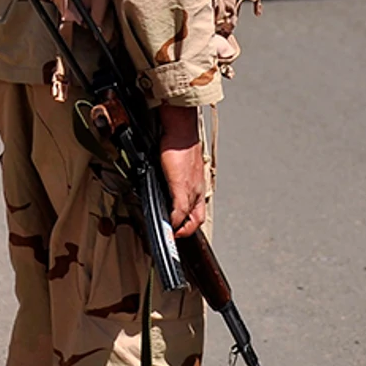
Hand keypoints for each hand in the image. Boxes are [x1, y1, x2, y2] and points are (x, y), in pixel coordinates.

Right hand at [158, 106, 206, 237]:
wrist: (180, 130)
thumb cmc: (178, 143)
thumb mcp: (179, 164)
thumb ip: (175, 176)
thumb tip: (167, 184)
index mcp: (197, 183)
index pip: (198, 210)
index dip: (190, 223)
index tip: (179, 229)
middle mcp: (197, 188)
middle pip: (197, 218)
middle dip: (186, 230)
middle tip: (176, 235)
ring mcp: (191, 189)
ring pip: (189, 217)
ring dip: (179, 228)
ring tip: (170, 233)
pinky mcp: (181, 186)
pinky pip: (179, 211)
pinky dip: (173, 221)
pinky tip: (168, 225)